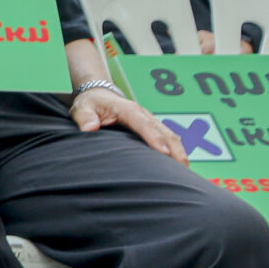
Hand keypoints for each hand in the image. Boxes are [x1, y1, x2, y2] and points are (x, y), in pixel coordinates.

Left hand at [71, 86, 185, 160]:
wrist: (99, 95)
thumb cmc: (91, 103)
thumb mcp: (82, 108)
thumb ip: (85, 117)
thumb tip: (90, 128)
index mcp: (128, 109)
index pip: (143, 124)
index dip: (154, 138)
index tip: (164, 152)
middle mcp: (144, 114)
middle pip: (164, 132)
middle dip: (175, 149)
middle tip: (182, 169)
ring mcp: (151, 121)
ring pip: (171, 136)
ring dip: (179, 152)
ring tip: (186, 172)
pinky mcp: (153, 128)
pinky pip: (169, 139)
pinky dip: (177, 151)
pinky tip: (180, 167)